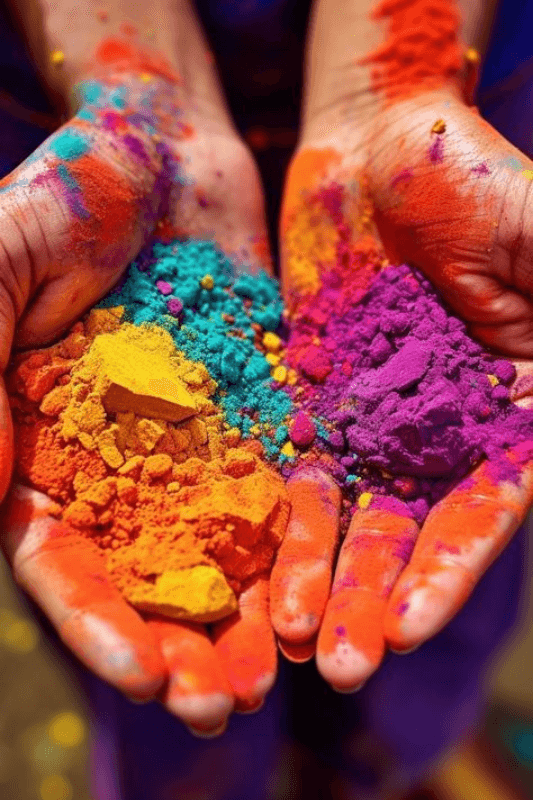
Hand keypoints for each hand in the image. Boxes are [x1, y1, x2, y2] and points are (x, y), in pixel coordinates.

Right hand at [1, 10, 277, 733]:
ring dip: (242, 617)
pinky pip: (274, 485)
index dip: (95, 619)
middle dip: (178, 644)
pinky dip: (292, 543)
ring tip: (275, 675)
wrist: (159, 148)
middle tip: (221, 704)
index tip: (141, 672)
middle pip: (142, 576)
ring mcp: (190, 443)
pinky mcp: (254, 412)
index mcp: (42, 445)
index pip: (60, 556)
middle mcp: (118, 462)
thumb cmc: (64, 194)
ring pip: (213, 550)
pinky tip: (319, 590)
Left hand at [270, 97, 532, 690]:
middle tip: (340, 668)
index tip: (407, 626)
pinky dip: (283, 522)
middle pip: (412, 533)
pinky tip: (258, 574)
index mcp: (509, 415)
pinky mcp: (318, 402)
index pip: (486, 508)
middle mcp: (445, 436)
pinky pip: (299, 469)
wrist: (382, 145)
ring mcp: (378, 424)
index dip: (451, 568)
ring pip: (351, 518)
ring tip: (291, 644)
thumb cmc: (477, 180)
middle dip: (377, 598)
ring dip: (324, 581)